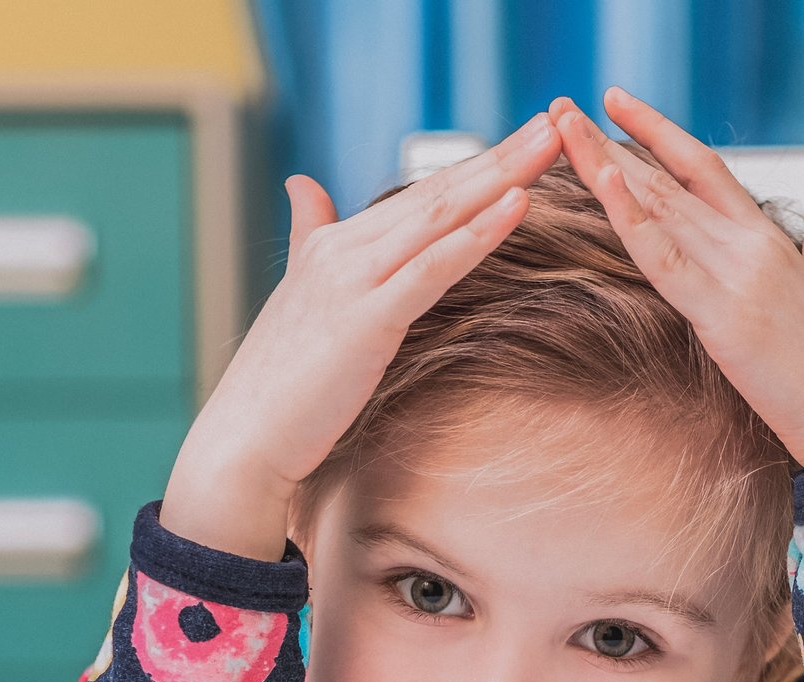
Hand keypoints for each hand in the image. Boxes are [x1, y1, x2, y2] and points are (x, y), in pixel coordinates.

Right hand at [161, 112, 564, 558]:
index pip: (422, 195)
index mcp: (336, 244)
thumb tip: (302, 185)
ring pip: (442, 216)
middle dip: (503, 154)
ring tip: (552, 144)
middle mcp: (344, 248)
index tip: (529, 139)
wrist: (245, 438)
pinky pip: (433, 267)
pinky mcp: (366, 319)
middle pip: (440, 191)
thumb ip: (309, 236)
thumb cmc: (281, 386)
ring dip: (502, 177)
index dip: (478, 165)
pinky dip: (477, 234)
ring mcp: (354, 280)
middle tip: (558, 119)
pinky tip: (517, 206)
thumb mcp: (301, 297)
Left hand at [546, 90, 803, 470]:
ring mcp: (735, 277)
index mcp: (768, 240)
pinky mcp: (722, 318)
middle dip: (609, 141)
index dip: (658, 132)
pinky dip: (631, 219)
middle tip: (561, 106)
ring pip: (658, 207)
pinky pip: (664, 261)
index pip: (704, 168)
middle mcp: (749, 246)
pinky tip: (603, 182)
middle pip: (668, 179)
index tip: (615, 103)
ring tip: (561, 124)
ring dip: (603, 163)